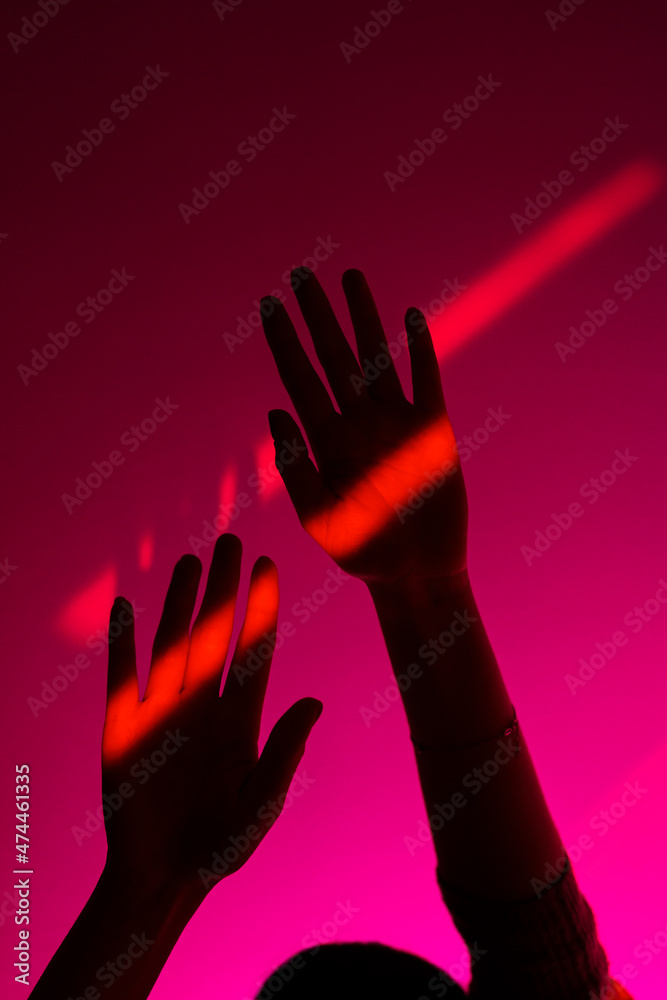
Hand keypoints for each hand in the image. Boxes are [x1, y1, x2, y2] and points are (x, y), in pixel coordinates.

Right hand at [100, 534, 321, 898]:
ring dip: (178, 603)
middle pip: (214, 634)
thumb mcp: (260, 803)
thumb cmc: (222, 847)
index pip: (253, 650)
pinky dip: (122, 643)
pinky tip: (125, 606)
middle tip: (231, 542)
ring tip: (189, 561)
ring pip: (172, 644)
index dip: (260, 608)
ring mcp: (163, 711)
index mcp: (242, 716)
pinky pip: (122, 677)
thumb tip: (315, 702)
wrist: (164, 880)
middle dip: (222, 589)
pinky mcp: (123, 728)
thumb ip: (284, 752)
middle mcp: (204, 703)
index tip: (268, 566)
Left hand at [261, 267, 467, 585]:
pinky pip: (425, 380)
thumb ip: (297, 468)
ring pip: (375, 358)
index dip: (284, 342)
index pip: (300, 379)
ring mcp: (395, 423)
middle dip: (317, 317)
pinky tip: (409, 317)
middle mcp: (358, 423)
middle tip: (300, 275)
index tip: (269, 305)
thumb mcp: (320, 518)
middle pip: (333, 357)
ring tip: (349, 278)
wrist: (415, 572)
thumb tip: (275, 411)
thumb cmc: (363, 553)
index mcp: (326, 441)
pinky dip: (419, 349)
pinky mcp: (432, 430)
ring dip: (363, 318)